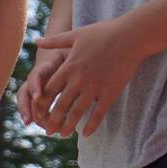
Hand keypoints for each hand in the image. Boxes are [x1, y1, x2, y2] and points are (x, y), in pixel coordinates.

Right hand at [17, 46, 68, 129]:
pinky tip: (55, 129)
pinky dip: (43, 120)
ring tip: (45, 129)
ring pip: (27, 103)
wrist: (66, 53)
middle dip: (26, 107)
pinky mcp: (41, 96)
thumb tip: (82, 58)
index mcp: (45, 66)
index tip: (39, 98)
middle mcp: (36, 78)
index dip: (35, 87)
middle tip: (29, 120)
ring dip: (32, 116)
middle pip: (24, 93)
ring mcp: (36, 88)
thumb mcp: (74, 51)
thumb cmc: (72, 53)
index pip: (35, 76)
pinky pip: (37, 109)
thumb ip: (75, 57)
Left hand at [35, 18, 146, 137]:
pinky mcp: (110, 93)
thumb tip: (36, 41)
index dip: (41, 103)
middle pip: (61, 104)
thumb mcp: (75, 35)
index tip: (37, 112)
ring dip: (69, 125)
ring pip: (78, 112)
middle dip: (52, 120)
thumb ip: (54, 41)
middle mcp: (79, 79)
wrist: (131, 36)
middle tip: (47, 131)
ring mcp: (95, 87)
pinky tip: (85, 134)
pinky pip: (98, 113)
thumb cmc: (103, 32)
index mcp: (69, 66)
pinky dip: (91, 125)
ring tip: (63, 135)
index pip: (49, 89)